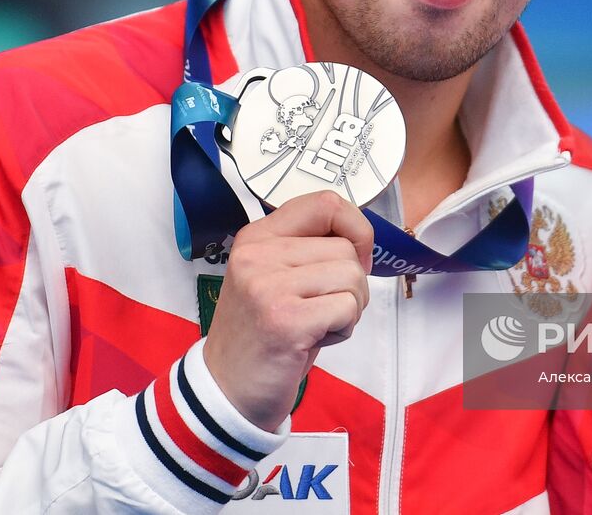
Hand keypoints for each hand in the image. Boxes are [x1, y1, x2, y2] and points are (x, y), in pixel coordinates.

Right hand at [203, 190, 373, 431]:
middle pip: (346, 247)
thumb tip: (363, 235)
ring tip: (314, 326)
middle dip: (351, 284)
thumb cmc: (265, 333)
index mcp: (258, 236)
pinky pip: (348, 307)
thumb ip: (310, 249)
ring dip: (348, 308)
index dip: (356, 229)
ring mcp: (268, 286)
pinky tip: (312, 342)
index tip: (353, 259)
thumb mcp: (278, 277)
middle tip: (320, 310)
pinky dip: (343, 329)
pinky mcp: (285, 320)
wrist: (228, 390)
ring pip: (352, 276)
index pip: (326, 203)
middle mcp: (258, 254)